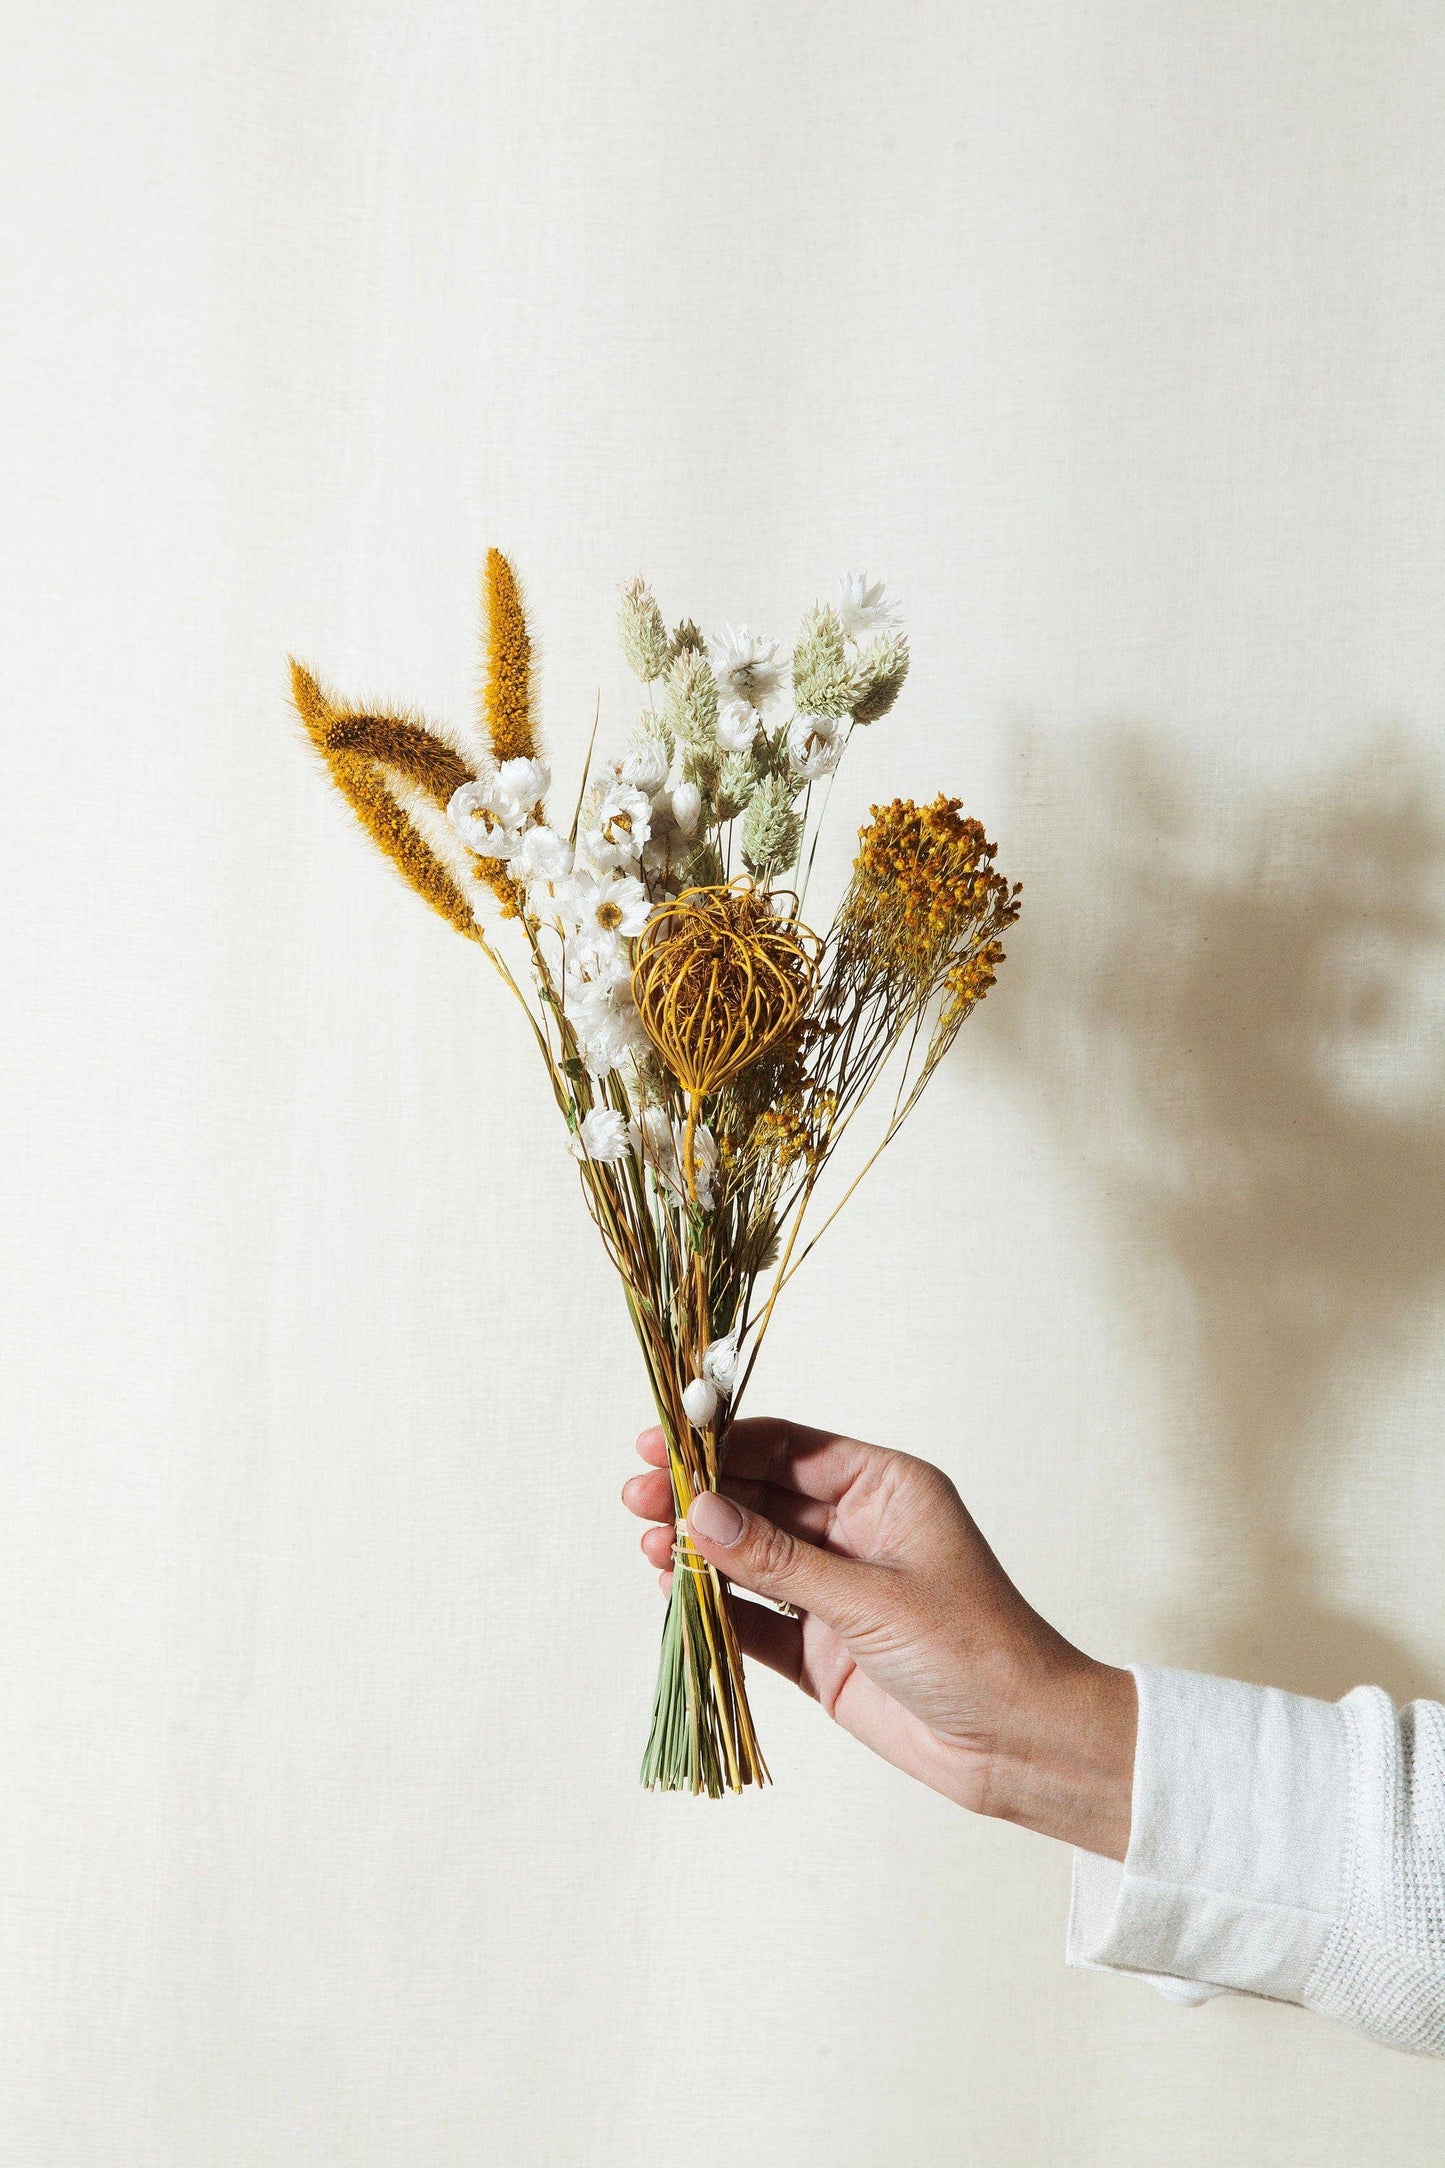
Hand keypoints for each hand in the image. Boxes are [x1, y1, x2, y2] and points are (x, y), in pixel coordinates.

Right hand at [623, 1417, 1135, 1857]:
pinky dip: (715, 1606)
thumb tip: (698, 1513)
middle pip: (760, 1497)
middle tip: (636, 1496)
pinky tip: (673, 1591)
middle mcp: (856, 1530)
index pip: (790, 1448)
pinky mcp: (821, 1648)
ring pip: (750, 1556)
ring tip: (647, 1545)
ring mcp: (835, 1590)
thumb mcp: (870, 1597)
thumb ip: (778, 1559)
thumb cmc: (973, 1650)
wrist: (1020, 1747)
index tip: (663, 1442)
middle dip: (698, 1496)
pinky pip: (755, 1617)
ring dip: (700, 1550)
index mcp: (885, 1489)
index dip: (723, 1443)